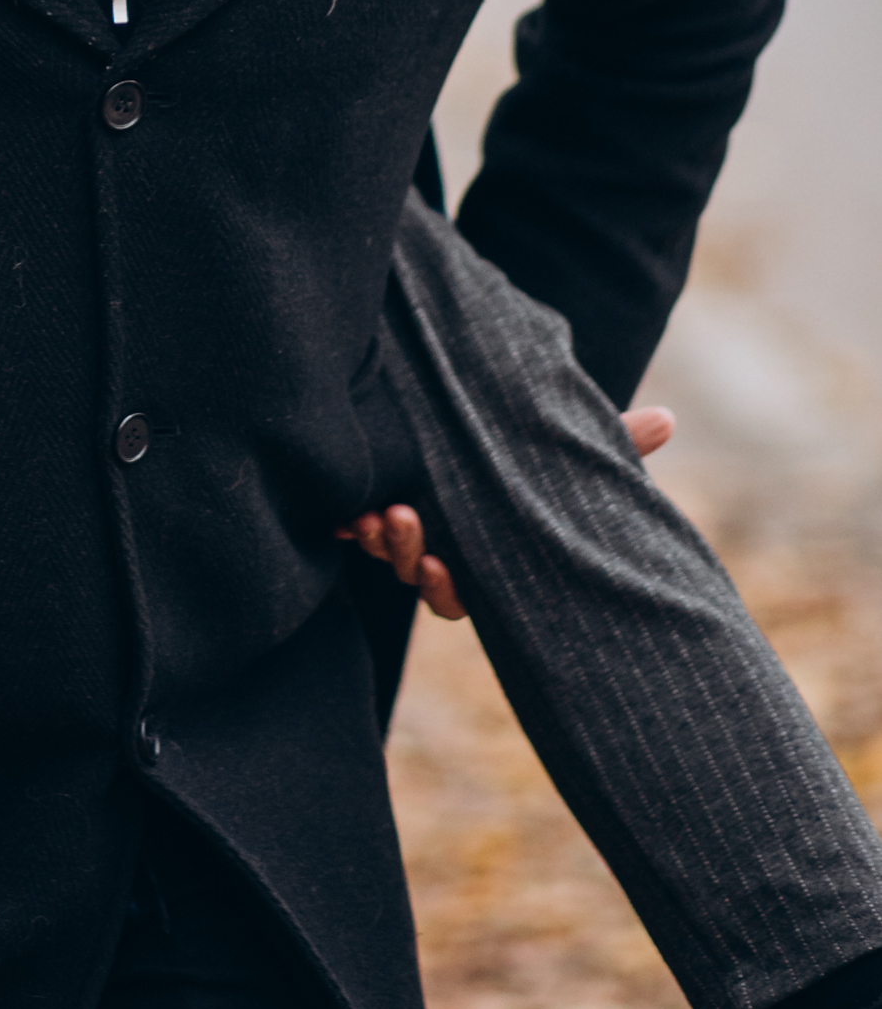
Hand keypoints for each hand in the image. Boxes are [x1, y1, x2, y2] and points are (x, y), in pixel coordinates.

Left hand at [337, 404, 673, 621]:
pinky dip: (345, 519)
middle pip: (413, 574)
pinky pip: (352, 525)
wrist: (486, 429)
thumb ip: (616, 443)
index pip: (459, 592)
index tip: (437, 563)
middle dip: (403, 552)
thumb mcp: (574, 455)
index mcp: (485, 557)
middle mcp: (442, 552)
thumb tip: (668, 417)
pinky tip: (339, 508)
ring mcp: (406, 534)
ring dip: (376, 535)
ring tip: (372, 508)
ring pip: (383, 551)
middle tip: (397, 518)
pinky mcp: (374, 506)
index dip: (444, 584)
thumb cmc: (542, 459)